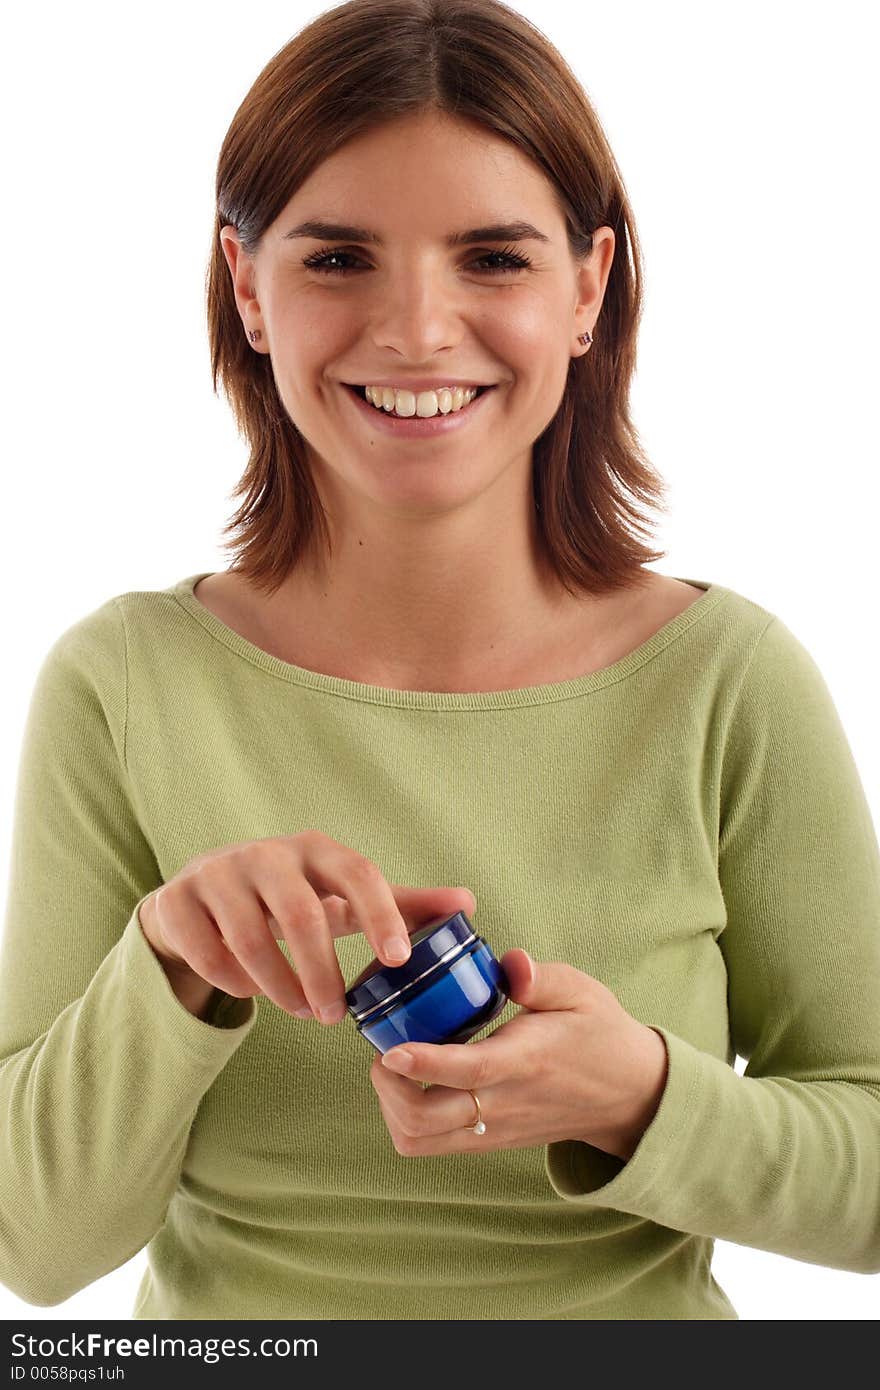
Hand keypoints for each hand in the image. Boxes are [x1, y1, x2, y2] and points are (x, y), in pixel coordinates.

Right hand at [137, 828, 475, 1019]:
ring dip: (280, 985)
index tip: (398, 960)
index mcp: (315, 850)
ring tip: (302, 1011)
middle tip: (334, 1016)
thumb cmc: (291, 897)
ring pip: (251, 939)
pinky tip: (252, 993)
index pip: (358, 875)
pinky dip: (234, 982)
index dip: (381, 916)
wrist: (200, 893)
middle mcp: (266, 854)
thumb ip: (402, 904)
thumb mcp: (342, 896)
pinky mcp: (178, 900)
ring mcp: (217, 873)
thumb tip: (467, 903)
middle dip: (322, 973)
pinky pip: (209, 952)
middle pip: (302, 916)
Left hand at [370, 949, 668, 1161]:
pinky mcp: (487, 1142)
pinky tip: (412, 1082)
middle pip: (424, 1120)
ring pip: (419, 1141)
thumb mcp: (581, 992)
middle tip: (384, 1046)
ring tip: (394, 1066)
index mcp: (525, 1061)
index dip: (422, 1062)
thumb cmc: (599, 1034)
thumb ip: (543, 977)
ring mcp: (493, 1130)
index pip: (467, 1071)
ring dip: (390, 1107)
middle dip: (387, 1086)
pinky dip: (406, 1119)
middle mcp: (503, 1104)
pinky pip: (431, 1145)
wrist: (628, 1095)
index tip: (390, 1048)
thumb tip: (510, 962)